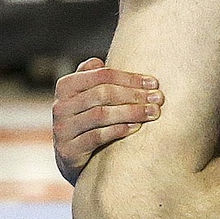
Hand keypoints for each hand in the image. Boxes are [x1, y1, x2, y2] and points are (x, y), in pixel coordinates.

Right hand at [50, 57, 159, 183]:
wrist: (70, 157)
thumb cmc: (86, 119)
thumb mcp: (86, 95)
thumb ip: (92, 76)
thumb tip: (99, 61)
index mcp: (66, 86)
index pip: (101, 75)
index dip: (130, 78)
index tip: (154, 83)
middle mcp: (60, 106)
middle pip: (102, 94)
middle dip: (134, 95)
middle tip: (158, 99)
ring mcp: (62, 129)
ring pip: (101, 115)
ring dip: (131, 112)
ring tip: (153, 113)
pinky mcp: (68, 150)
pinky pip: (97, 136)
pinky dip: (119, 130)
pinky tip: (136, 127)